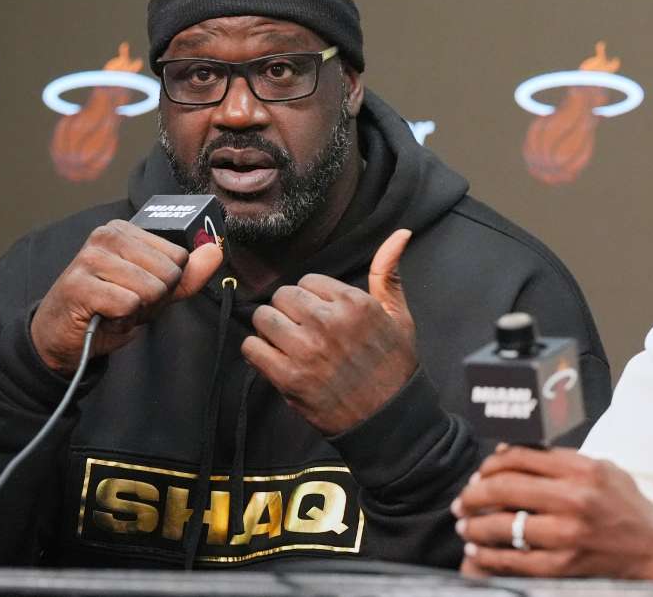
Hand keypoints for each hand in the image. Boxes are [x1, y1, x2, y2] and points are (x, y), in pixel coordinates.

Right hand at [32, 220, 222, 375]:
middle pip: (169, 273)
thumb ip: (189, 273)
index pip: (180, 257)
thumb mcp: (158, 290)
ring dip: (138, 310)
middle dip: (154, 299)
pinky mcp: (79, 285)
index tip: (141, 289)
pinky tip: (103, 316)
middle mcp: (106, 236)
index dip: (168, 283)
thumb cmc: (111, 307)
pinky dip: (121, 320)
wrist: (65, 336)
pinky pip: (129, 304)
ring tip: (115, 308)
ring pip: (151, 289)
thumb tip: (215, 250)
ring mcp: (90, 258)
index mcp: (125, 230)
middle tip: (127, 302)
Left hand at [242, 229, 416, 434]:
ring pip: (263, 318)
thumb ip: (388, 273)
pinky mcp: (289, 378)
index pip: (309, 281)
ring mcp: (306, 350)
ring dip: (271, 330)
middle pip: (283, 296)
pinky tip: (277, 360)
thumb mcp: (399, 316)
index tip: (322, 316)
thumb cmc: (394, 366)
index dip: (313, 299)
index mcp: (355, 303)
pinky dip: (258, 352)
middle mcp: (328, 322)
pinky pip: (252, 348)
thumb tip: (400, 233)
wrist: (390, 419)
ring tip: (289, 344)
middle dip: (290, 311)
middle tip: (303, 331)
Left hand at [451, 446, 652, 580]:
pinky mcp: (564, 564)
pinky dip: (489, 555)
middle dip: (474, 493)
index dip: (492, 463)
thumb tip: (511, 453)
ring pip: (504, 525)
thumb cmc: (628, 506)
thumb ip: (561, 459)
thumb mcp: (603, 469)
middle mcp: (575, 498)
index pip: (521, 457)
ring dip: (475, 525)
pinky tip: (478, 550)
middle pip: (505, 488)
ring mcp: (568, 534)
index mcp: (583, 469)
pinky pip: (515, 559)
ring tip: (465, 525)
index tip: (481, 471)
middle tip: (463, 499)